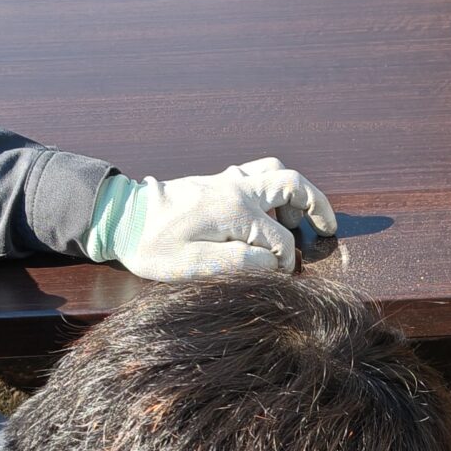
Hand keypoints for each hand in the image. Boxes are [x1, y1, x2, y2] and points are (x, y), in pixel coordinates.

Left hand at [86, 159, 338, 281]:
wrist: (122, 217)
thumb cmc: (153, 246)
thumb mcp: (192, 265)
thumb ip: (238, 262)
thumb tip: (271, 262)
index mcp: (236, 210)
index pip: (279, 240)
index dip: (286, 262)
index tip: (281, 279)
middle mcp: (237, 188)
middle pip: (292, 184)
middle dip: (317, 205)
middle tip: (328, 229)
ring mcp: (227, 180)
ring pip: (275, 172)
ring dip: (295, 192)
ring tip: (298, 221)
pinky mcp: (217, 180)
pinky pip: (257, 173)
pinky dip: (272, 188)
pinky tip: (268, 210)